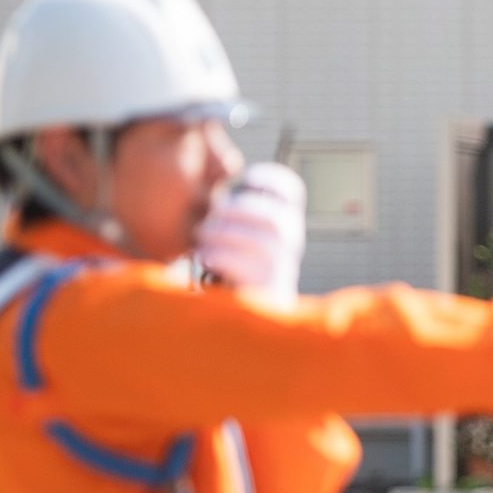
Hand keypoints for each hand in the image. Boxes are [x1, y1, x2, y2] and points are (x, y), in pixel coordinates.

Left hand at [196, 163, 305, 301]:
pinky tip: (206, 256)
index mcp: (278, 223)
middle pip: (280, 220)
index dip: (271, 179)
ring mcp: (283, 273)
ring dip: (229, 235)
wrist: (222, 318)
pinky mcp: (273, 296)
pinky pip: (258, 272)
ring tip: (201, 238)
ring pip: (270, 245)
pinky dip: (227, 258)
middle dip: (240, 212)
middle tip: (210, 217)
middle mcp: (288, 247)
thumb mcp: (222, 233)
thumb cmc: (216, 267)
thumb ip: (225, 211)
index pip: (291, 192)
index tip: (244, 177)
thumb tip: (215, 175)